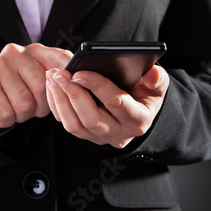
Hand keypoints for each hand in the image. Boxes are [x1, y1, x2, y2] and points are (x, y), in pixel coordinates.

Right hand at [0, 43, 72, 130]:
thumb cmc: (21, 86)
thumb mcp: (40, 78)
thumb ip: (59, 77)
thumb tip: (79, 84)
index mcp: (37, 51)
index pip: (62, 60)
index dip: (67, 79)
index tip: (68, 92)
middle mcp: (17, 53)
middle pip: (42, 88)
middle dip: (41, 107)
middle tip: (35, 108)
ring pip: (24, 104)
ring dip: (24, 115)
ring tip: (20, 109)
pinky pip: (6, 114)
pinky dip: (9, 120)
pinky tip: (7, 111)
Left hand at [45, 65, 168, 147]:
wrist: (139, 111)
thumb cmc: (146, 94)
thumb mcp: (158, 85)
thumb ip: (157, 79)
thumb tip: (152, 75)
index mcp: (138, 120)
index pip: (116, 102)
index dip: (96, 86)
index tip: (79, 72)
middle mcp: (119, 134)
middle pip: (90, 117)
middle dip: (72, 93)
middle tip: (59, 73)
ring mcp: (101, 138)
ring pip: (74, 125)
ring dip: (60, 99)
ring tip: (52, 77)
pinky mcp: (87, 137)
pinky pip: (67, 124)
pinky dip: (56, 105)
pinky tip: (52, 87)